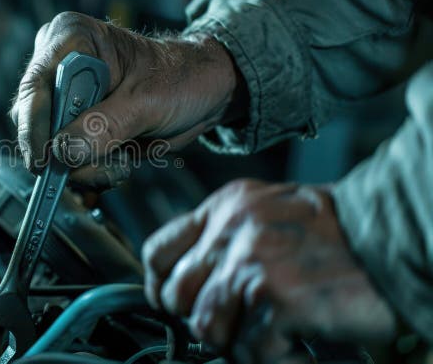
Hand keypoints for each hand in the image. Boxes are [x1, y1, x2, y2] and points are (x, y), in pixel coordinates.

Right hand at [10, 12, 239, 186]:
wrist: (203, 90)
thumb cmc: (181, 78)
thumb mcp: (147, 102)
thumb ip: (104, 126)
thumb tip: (63, 153)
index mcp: (71, 39)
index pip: (35, 86)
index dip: (34, 127)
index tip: (44, 161)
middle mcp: (58, 65)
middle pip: (35, 120)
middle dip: (67, 152)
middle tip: (107, 165)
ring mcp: (65, 97)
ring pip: (49, 146)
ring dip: (84, 165)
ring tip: (123, 160)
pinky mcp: (73, 123)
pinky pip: (65, 157)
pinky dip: (90, 168)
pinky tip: (120, 160)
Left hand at [142, 179, 396, 363]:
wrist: (397, 235)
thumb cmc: (340, 231)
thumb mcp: (269, 213)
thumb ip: (228, 239)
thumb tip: (197, 282)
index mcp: (226, 207)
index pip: (160, 250)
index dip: (159, 286)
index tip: (171, 305)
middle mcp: (232, 231)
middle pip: (180, 297)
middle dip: (205, 322)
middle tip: (241, 329)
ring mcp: (252, 263)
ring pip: (208, 329)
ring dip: (240, 345)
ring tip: (274, 340)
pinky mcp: (278, 297)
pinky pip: (251, 351)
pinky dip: (277, 360)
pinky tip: (300, 351)